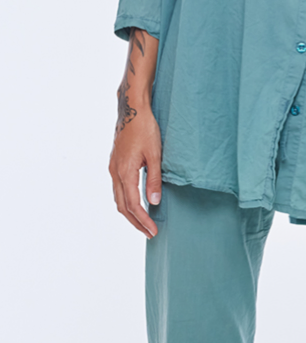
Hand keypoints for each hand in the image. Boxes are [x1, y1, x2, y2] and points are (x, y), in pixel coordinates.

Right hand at [108, 102, 162, 238]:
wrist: (132, 109)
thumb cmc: (145, 128)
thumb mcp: (155, 154)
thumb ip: (154, 179)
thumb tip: (154, 203)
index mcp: (124, 172)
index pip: (133, 204)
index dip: (143, 220)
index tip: (153, 231)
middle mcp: (115, 172)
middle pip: (122, 206)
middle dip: (136, 222)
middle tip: (149, 233)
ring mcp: (113, 168)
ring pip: (118, 198)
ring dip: (130, 213)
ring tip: (144, 222)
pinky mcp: (115, 164)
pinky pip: (118, 189)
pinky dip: (126, 201)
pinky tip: (136, 203)